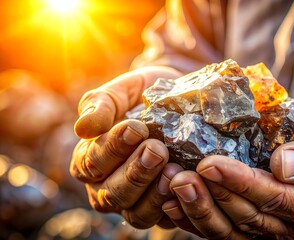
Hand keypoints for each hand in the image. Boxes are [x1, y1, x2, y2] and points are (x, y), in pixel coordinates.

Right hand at [69, 67, 185, 228]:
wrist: (178, 101)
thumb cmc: (143, 96)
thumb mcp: (122, 91)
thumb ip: (100, 104)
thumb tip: (83, 129)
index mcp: (89, 161)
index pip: (91, 163)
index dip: (112, 149)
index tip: (135, 129)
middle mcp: (107, 187)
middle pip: (112, 194)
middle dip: (135, 173)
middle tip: (157, 150)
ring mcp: (135, 202)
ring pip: (136, 214)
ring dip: (154, 195)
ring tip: (173, 170)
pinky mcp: (162, 210)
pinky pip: (164, 220)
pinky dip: (174, 208)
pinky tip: (186, 188)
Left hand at [163, 121, 293, 238]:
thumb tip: (283, 166)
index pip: (271, 198)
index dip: (239, 182)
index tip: (211, 164)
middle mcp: (284, 227)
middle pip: (242, 217)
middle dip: (210, 196)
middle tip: (179, 174)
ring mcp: (263, 230)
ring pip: (225, 229)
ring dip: (195, 208)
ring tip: (171, 183)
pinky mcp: (245, 225)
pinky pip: (217, 228)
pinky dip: (192, 218)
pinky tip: (170, 201)